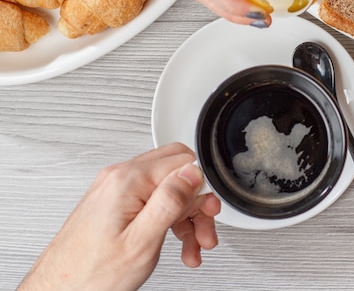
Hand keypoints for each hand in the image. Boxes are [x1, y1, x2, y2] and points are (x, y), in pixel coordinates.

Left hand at [19, 143, 220, 290]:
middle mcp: (120, 178)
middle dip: (197, 201)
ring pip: (168, 188)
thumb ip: (170, 201)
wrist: (59, 290)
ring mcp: (116, 188)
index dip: (202, 186)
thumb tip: (192, 171)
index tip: (208, 210)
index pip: (183, 161)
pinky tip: (176, 242)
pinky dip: (169, 219)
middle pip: (177, 172)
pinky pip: (152, 200)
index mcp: (128, 181)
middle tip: (204, 228)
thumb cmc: (91, 274)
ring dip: (186, 215)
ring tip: (193, 245)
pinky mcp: (115, 202)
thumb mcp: (141, 241)